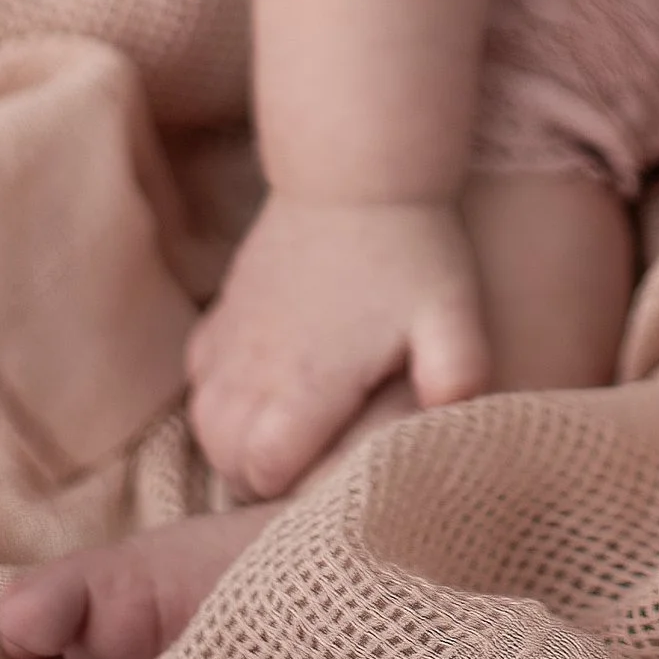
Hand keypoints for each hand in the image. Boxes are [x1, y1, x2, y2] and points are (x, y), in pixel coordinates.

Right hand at [185, 192, 489, 496]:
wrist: (356, 172)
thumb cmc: (410, 248)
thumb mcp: (452, 315)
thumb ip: (459, 377)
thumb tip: (453, 426)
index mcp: (307, 383)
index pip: (267, 474)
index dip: (298, 486)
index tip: (335, 468)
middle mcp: (254, 370)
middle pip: (229, 462)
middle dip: (266, 474)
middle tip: (318, 457)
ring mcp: (230, 341)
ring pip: (206, 428)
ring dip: (238, 442)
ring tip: (290, 434)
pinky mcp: (221, 315)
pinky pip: (199, 382)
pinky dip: (220, 398)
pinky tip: (264, 389)